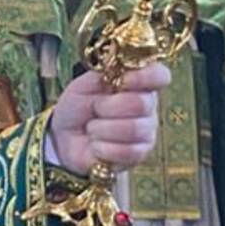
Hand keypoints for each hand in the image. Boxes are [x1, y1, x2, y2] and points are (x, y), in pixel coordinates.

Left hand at [47, 62, 168, 176]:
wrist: (64, 138)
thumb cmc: (78, 107)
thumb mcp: (84, 84)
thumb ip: (104, 75)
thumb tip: (121, 69)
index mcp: (137, 83)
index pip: (160, 75)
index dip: (145, 77)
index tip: (123, 81)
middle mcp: (147, 106)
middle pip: (142, 103)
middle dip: (109, 106)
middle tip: (95, 108)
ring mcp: (146, 132)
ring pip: (134, 129)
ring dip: (102, 128)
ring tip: (92, 128)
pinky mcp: (138, 155)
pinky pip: (128, 152)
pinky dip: (103, 148)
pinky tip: (96, 145)